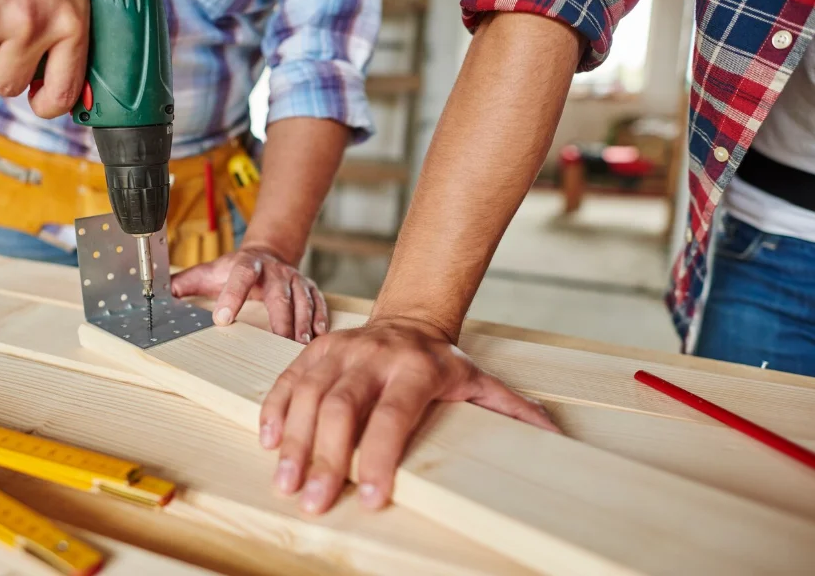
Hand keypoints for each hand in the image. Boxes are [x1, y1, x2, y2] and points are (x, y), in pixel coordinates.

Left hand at [171, 246, 328, 342]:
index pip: (240, 278)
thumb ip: (186, 283)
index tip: (223, 318)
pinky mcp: (310, 289)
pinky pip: (319, 303)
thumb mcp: (211, 271)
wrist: (269, 253)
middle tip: (279, 338)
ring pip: (302, 300)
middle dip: (281, 316)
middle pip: (279, 293)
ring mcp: (295, 280)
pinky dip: (320, 318)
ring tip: (301, 343)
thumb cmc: (236, 270)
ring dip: (303, 322)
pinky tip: (318, 336)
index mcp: (248, 265)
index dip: (232, 296)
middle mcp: (275, 272)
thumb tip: (158, 294)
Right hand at [259, 315, 559, 514]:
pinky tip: (266, 440)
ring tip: (283, 483)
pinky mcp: (315, 349)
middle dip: (323, 456)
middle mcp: (373, 356)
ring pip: (308, 394)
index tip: (368, 495)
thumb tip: (554, 437)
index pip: (392, 415)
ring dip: (291, 441)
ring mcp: (340, 350)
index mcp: (416, 368)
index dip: (377, 456)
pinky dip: (274, 409)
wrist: (409, 319)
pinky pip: (288, 379)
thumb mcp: (479, 382)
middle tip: (311, 500)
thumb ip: (511, 410)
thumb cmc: (442, 362)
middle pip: (341, 406)